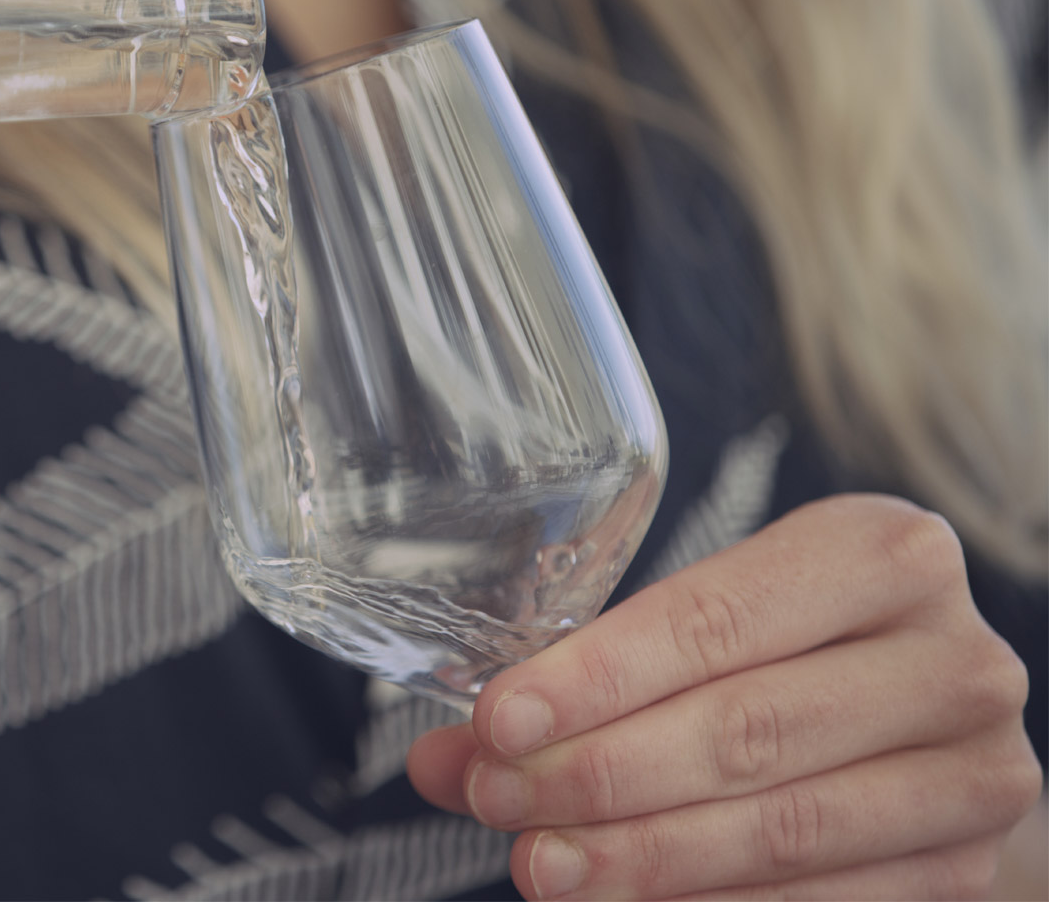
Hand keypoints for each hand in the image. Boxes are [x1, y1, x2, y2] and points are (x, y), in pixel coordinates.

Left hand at [408, 494, 1041, 899]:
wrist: (932, 738)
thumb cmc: (792, 660)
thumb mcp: (706, 633)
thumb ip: (581, 683)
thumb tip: (443, 757)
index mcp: (880, 553)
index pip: (716, 619)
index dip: (598, 677)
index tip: (498, 721)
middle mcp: (951, 654)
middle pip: (746, 728)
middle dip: (599, 772)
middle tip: (497, 798)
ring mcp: (976, 769)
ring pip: (782, 826)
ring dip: (640, 855)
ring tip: (539, 865)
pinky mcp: (967, 866)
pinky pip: (819, 900)